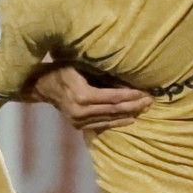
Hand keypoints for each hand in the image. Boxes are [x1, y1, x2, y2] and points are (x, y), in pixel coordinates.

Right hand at [29, 64, 149, 131]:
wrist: (42, 86)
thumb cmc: (62, 69)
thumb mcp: (82, 66)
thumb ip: (102, 74)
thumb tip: (126, 78)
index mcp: (82, 95)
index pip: (113, 97)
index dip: (130, 95)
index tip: (146, 92)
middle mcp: (81, 111)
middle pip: (114, 110)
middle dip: (134, 106)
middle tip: (151, 101)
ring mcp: (78, 121)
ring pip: (109, 119)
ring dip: (129, 114)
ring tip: (144, 109)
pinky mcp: (78, 125)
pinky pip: (101, 125)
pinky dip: (117, 122)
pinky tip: (130, 119)